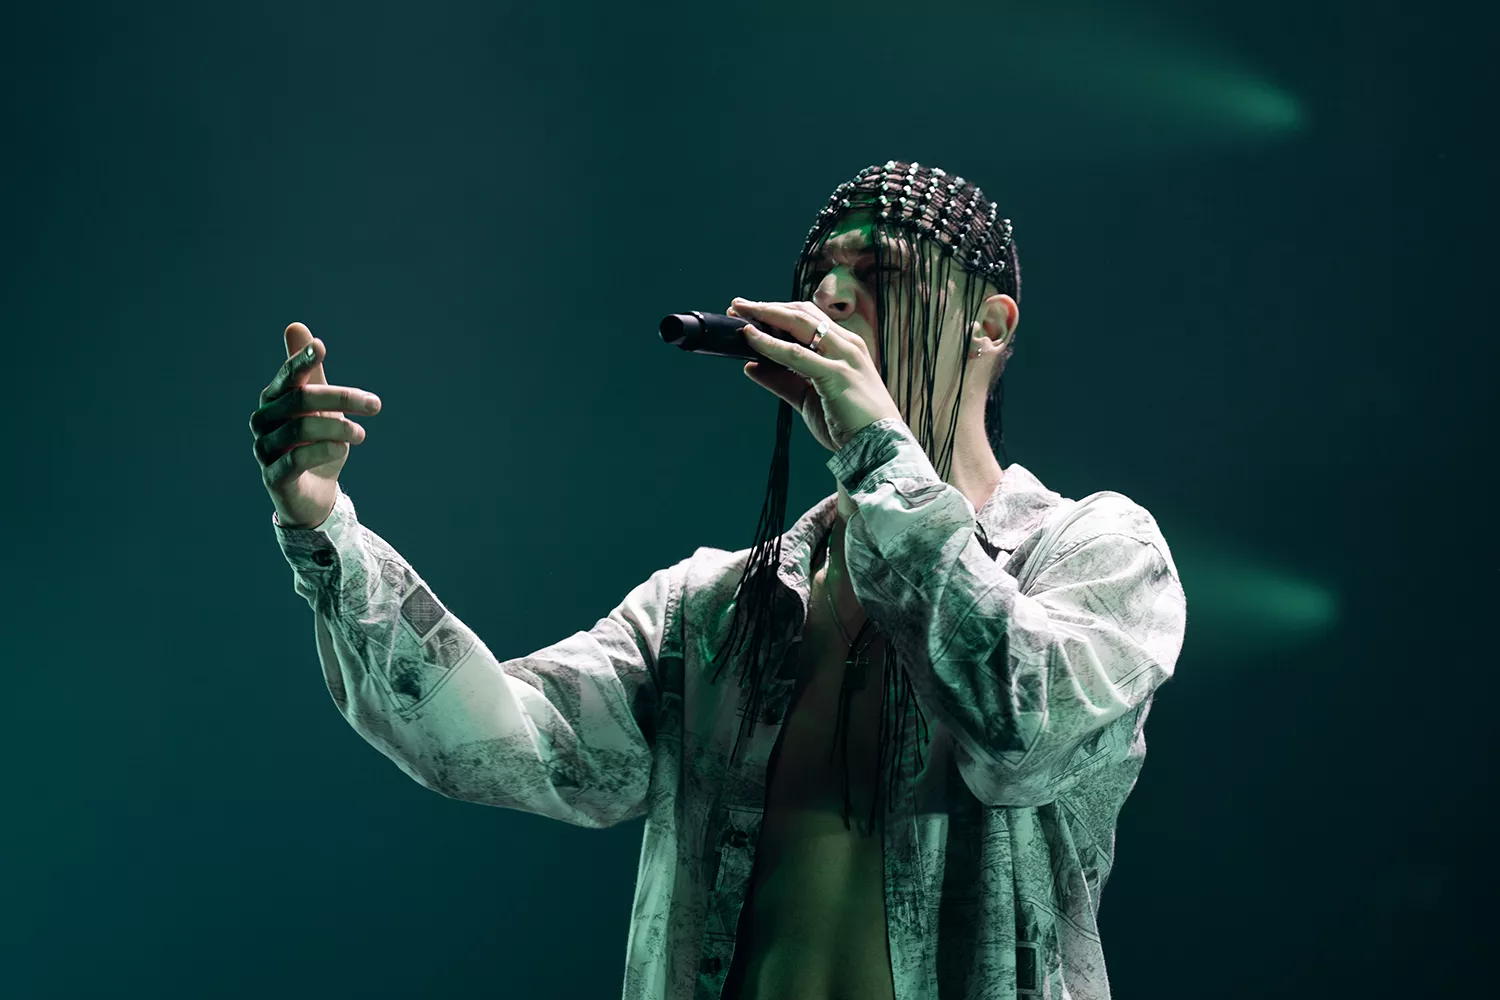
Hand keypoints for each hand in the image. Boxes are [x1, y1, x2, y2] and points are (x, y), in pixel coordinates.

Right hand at [249, 323, 382, 528]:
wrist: (313, 494)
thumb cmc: (315, 443)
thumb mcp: (319, 405)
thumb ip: (311, 372)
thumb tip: (296, 325)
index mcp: (274, 399)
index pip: (287, 376)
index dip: (302, 360)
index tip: (322, 347)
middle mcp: (263, 421)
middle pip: (301, 400)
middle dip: (342, 399)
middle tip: (375, 405)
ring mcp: (264, 449)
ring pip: (300, 429)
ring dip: (339, 429)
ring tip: (361, 434)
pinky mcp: (274, 477)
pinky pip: (296, 459)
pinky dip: (324, 450)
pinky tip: (342, 448)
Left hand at [728, 297, 902, 452]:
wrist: (877, 448)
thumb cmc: (849, 425)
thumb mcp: (808, 399)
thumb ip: (782, 381)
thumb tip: (751, 367)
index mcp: (846, 347)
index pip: (809, 318)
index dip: (778, 311)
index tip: (751, 312)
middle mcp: (847, 345)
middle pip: (802, 313)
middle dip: (768, 307)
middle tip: (738, 305)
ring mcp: (844, 357)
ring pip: (799, 324)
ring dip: (766, 315)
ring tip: (740, 313)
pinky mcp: (836, 374)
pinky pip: (795, 354)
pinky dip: (770, 343)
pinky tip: (751, 338)